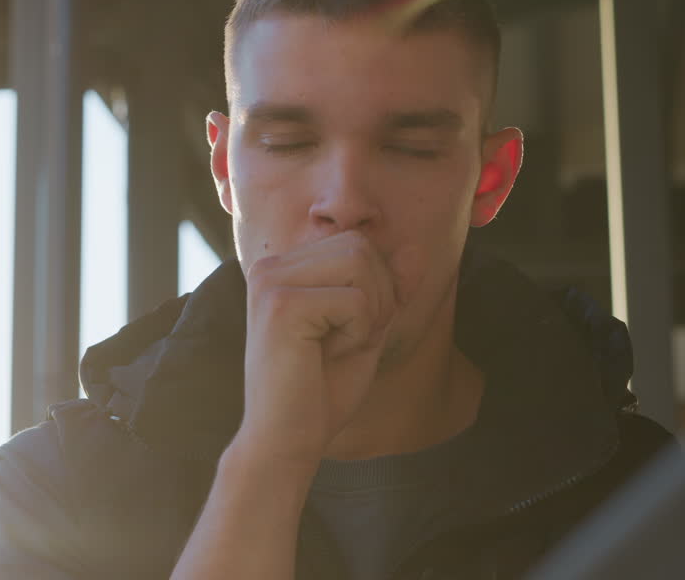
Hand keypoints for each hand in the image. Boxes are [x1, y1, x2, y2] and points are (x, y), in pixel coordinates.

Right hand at [233, 230, 396, 474]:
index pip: (357, 243)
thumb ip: (389, 288)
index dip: (377, 288)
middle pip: (360, 247)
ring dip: (370, 313)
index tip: (349, 331)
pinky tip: (327, 356)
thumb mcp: (368, 328)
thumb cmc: (321, 389)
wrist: (284, 440)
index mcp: (281, 268)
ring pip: (360, 264)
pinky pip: (356, 300)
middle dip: (377, 297)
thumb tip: (415, 249)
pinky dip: (359, 332)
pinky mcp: (281, 305)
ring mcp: (270, 282)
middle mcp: (269, 267)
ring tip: (338, 345)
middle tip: (349, 341)